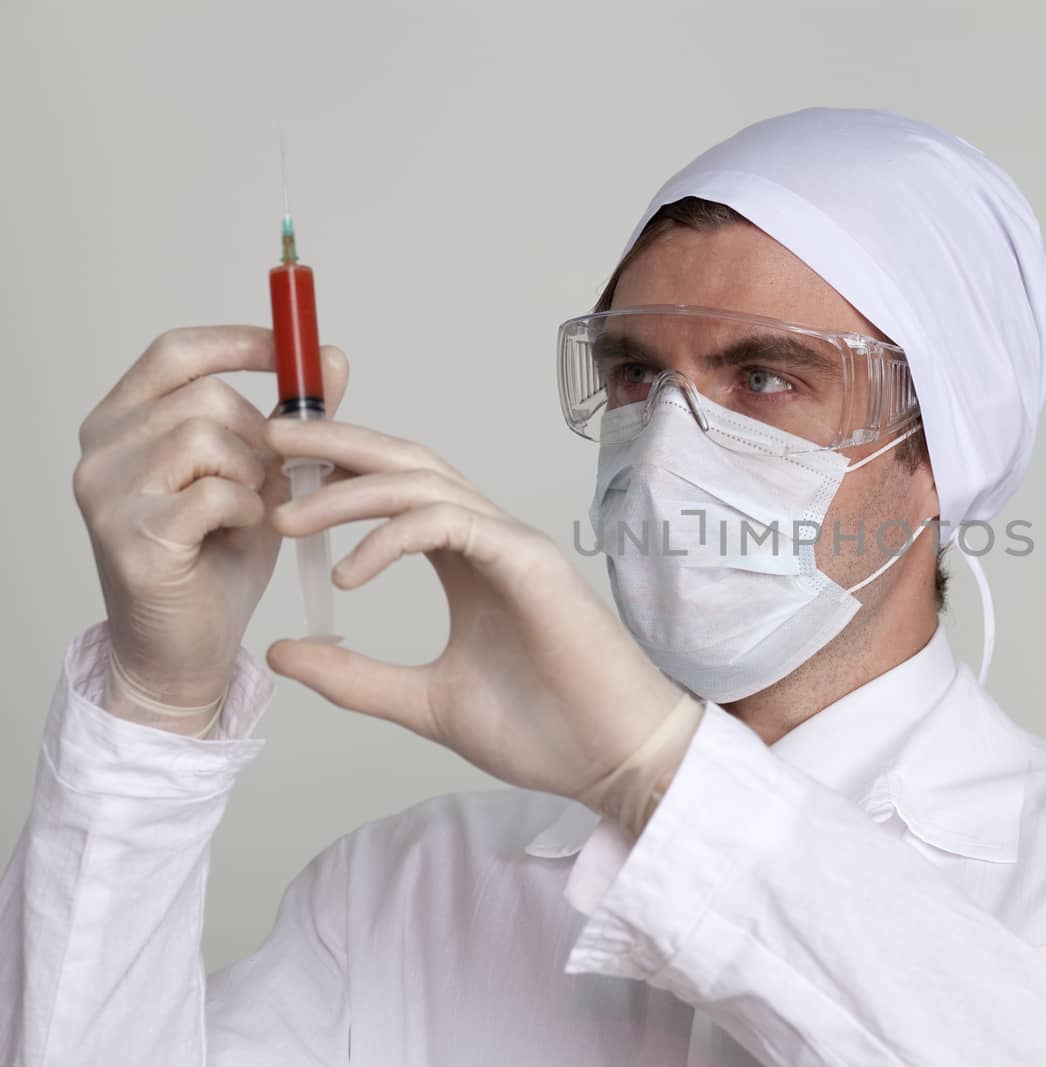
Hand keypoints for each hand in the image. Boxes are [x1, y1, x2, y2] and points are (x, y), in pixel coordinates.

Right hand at [73, 327, 349, 729]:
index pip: (176, 352)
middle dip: (259, 438)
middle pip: (206, 397)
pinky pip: (216, 493)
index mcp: (121, 423)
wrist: (184, 649)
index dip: (238, 342)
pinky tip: (236, 536)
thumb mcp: (258, 475)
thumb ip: (289, 419)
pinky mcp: (131, 537)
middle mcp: (101, 450)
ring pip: (209, 439)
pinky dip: (246, 512)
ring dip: (252, 478)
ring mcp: (107, 493)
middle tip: (268, 483)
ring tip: (246, 514)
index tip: (294, 352)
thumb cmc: (217, 559)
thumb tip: (331, 356)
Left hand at [261, 418, 687, 801]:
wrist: (612, 761)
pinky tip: (347, 571)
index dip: (336, 474)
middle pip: (405, 464)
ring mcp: (512, 544)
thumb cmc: (542, 730)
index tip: (274, 478)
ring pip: (422, 483)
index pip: (395, 493)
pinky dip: (391, 537)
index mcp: (465, 562)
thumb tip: (282, 650)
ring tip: (288, 518)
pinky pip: (450, 523)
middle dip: (335, 442)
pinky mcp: (529, 562)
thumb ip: (355, 676)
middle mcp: (488, 540)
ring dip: (348, 490)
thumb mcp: (422, 703)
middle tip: (268, 436)